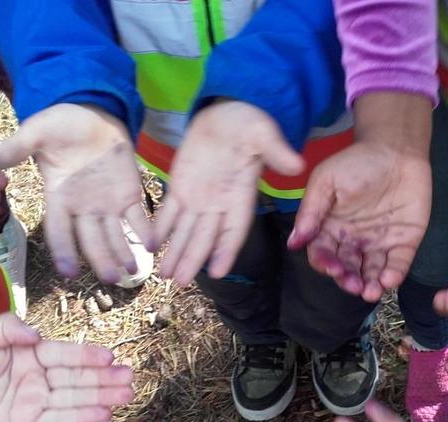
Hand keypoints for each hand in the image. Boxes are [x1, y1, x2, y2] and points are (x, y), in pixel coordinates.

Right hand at [0, 104, 149, 281]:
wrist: (91, 113)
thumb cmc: (59, 125)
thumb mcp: (35, 133)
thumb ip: (15, 149)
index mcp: (58, 197)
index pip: (58, 230)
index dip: (63, 250)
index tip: (68, 271)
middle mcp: (82, 207)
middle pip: (90, 239)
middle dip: (100, 259)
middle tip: (110, 278)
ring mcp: (107, 203)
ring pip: (114, 235)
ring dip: (123, 253)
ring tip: (131, 272)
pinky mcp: (129, 194)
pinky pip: (137, 218)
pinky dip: (145, 231)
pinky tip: (153, 245)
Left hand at [0, 313, 134, 421]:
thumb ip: (4, 329)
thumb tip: (35, 332)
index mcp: (28, 353)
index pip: (62, 354)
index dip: (86, 357)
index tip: (109, 358)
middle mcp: (38, 378)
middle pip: (76, 378)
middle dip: (103, 379)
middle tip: (129, 380)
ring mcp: (35, 403)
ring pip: (74, 401)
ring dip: (101, 399)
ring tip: (125, 397)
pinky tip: (103, 420)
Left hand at [155, 100, 303, 284]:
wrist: (227, 112)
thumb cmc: (249, 123)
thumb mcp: (264, 134)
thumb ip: (277, 152)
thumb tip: (297, 165)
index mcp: (241, 195)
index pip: (234, 230)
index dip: (226, 251)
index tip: (217, 272)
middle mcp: (219, 203)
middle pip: (205, 238)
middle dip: (192, 259)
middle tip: (180, 283)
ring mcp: (199, 197)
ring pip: (185, 231)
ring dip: (175, 252)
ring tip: (164, 275)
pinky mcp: (180, 186)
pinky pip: (168, 212)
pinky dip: (160, 228)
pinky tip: (150, 245)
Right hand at [290, 93, 431, 301]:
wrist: (397, 148)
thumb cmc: (357, 162)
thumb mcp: (326, 181)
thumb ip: (311, 211)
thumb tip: (294, 242)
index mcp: (331, 228)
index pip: (323, 254)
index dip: (325, 264)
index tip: (331, 268)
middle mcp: (353, 241)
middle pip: (347, 268)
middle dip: (348, 279)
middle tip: (354, 285)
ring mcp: (379, 243)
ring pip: (371, 272)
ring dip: (369, 285)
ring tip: (370, 292)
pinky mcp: (404, 242)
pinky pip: (398, 264)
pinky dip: (394, 275)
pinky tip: (388, 280)